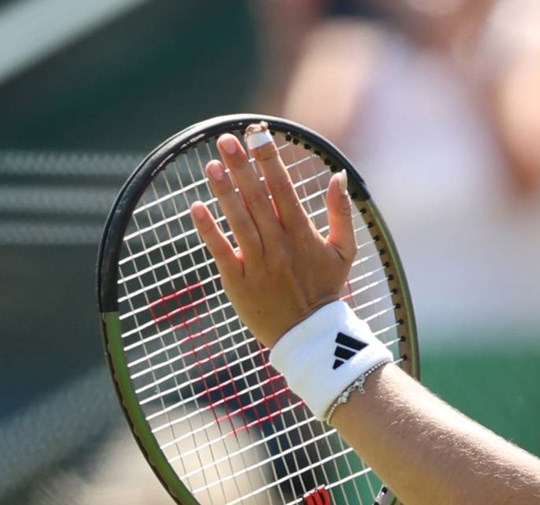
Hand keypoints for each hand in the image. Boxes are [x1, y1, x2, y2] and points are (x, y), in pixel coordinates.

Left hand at [190, 128, 358, 348]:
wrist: (310, 338)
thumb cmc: (324, 290)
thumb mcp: (344, 252)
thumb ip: (341, 213)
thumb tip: (338, 176)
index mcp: (303, 235)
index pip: (284, 189)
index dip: (269, 159)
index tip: (257, 133)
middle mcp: (280, 247)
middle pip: (258, 200)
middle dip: (242, 167)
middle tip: (225, 139)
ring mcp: (258, 265)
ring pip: (240, 222)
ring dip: (225, 192)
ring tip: (211, 165)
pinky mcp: (239, 283)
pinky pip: (222, 252)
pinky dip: (209, 230)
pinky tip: (196, 207)